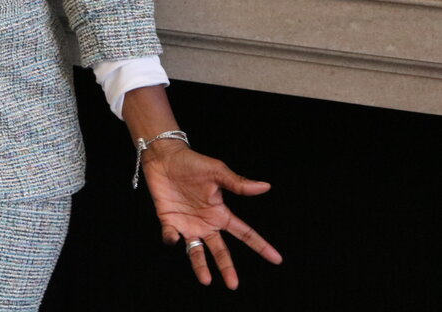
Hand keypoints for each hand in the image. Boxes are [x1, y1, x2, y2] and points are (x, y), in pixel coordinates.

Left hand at [140, 139, 282, 287]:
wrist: (164, 156)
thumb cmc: (193, 162)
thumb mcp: (217, 172)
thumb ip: (238, 183)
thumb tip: (266, 186)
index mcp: (220, 213)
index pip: (244, 233)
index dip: (261, 246)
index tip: (277, 259)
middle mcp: (205, 223)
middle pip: (220, 250)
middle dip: (227, 267)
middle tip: (233, 285)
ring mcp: (187, 223)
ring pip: (196, 251)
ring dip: (200, 265)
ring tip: (206, 281)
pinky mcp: (168, 219)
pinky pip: (170, 235)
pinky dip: (170, 239)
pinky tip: (173, 238)